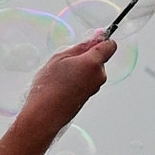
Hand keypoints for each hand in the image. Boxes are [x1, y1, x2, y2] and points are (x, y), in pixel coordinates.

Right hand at [18, 29, 115, 145]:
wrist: (45, 114)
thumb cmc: (50, 87)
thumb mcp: (60, 58)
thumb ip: (79, 47)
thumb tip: (93, 40)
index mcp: (94, 63)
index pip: (109, 45)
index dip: (101, 40)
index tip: (90, 40)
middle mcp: (99, 76)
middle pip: (99, 58)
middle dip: (86, 56)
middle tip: (66, 60)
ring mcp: (95, 87)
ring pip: (92, 70)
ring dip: (80, 69)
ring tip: (61, 75)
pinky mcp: (89, 96)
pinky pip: (87, 81)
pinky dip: (78, 79)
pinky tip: (63, 84)